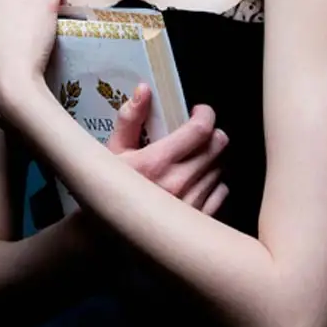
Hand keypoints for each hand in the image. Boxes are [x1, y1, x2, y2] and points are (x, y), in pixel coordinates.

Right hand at [107, 85, 229, 214]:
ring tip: (192, 160)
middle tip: (198, 135)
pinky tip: (196, 182)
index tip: (198, 112)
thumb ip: (130, 118)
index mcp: (157, 162)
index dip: (205, 114)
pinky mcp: (198, 222)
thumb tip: (144, 89)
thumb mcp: (112, 151)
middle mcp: (178, 184)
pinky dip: (213, 183)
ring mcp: (191, 205)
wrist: (105, 237)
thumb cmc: (108, 189)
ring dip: (210, 159)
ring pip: (220, 168)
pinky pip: (221, 193)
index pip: (201, 130)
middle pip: (218, 146)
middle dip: (211, 134)